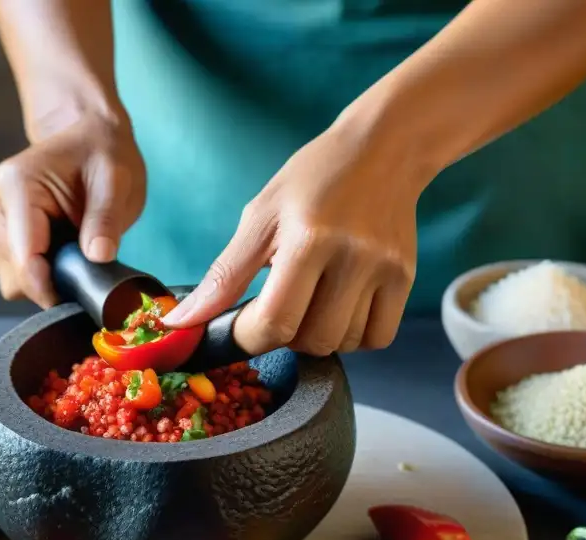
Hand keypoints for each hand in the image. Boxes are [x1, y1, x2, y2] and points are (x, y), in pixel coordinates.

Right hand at [0, 114, 145, 307]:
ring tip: (76, 251)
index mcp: (16, 184)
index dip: (50, 286)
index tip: (80, 296)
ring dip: (48, 277)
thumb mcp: (117, 179)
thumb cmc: (102, 153)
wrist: (88, 138)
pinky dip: (44, 272)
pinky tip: (64, 250)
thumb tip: (98, 257)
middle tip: (87, 266)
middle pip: (14, 274)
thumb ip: (105, 218)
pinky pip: (18, 272)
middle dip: (51, 281)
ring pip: (14, 279)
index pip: (23, 256)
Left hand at [163, 123, 425, 355]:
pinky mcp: (406, 278)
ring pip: (344, 343)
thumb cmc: (313, 179)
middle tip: (280, 304)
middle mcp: (353, 257)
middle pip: (312, 340)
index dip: (250, 335)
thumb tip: (179, 322)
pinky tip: (341, 305)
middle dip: (286, 335)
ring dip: (319, 334)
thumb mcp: (259, 217)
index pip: (276, 321)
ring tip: (313, 298)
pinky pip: (377, 337)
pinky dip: (353, 334)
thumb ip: (223, 276)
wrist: (383, 149)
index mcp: (308, 239)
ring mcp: (384, 270)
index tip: (243, 323)